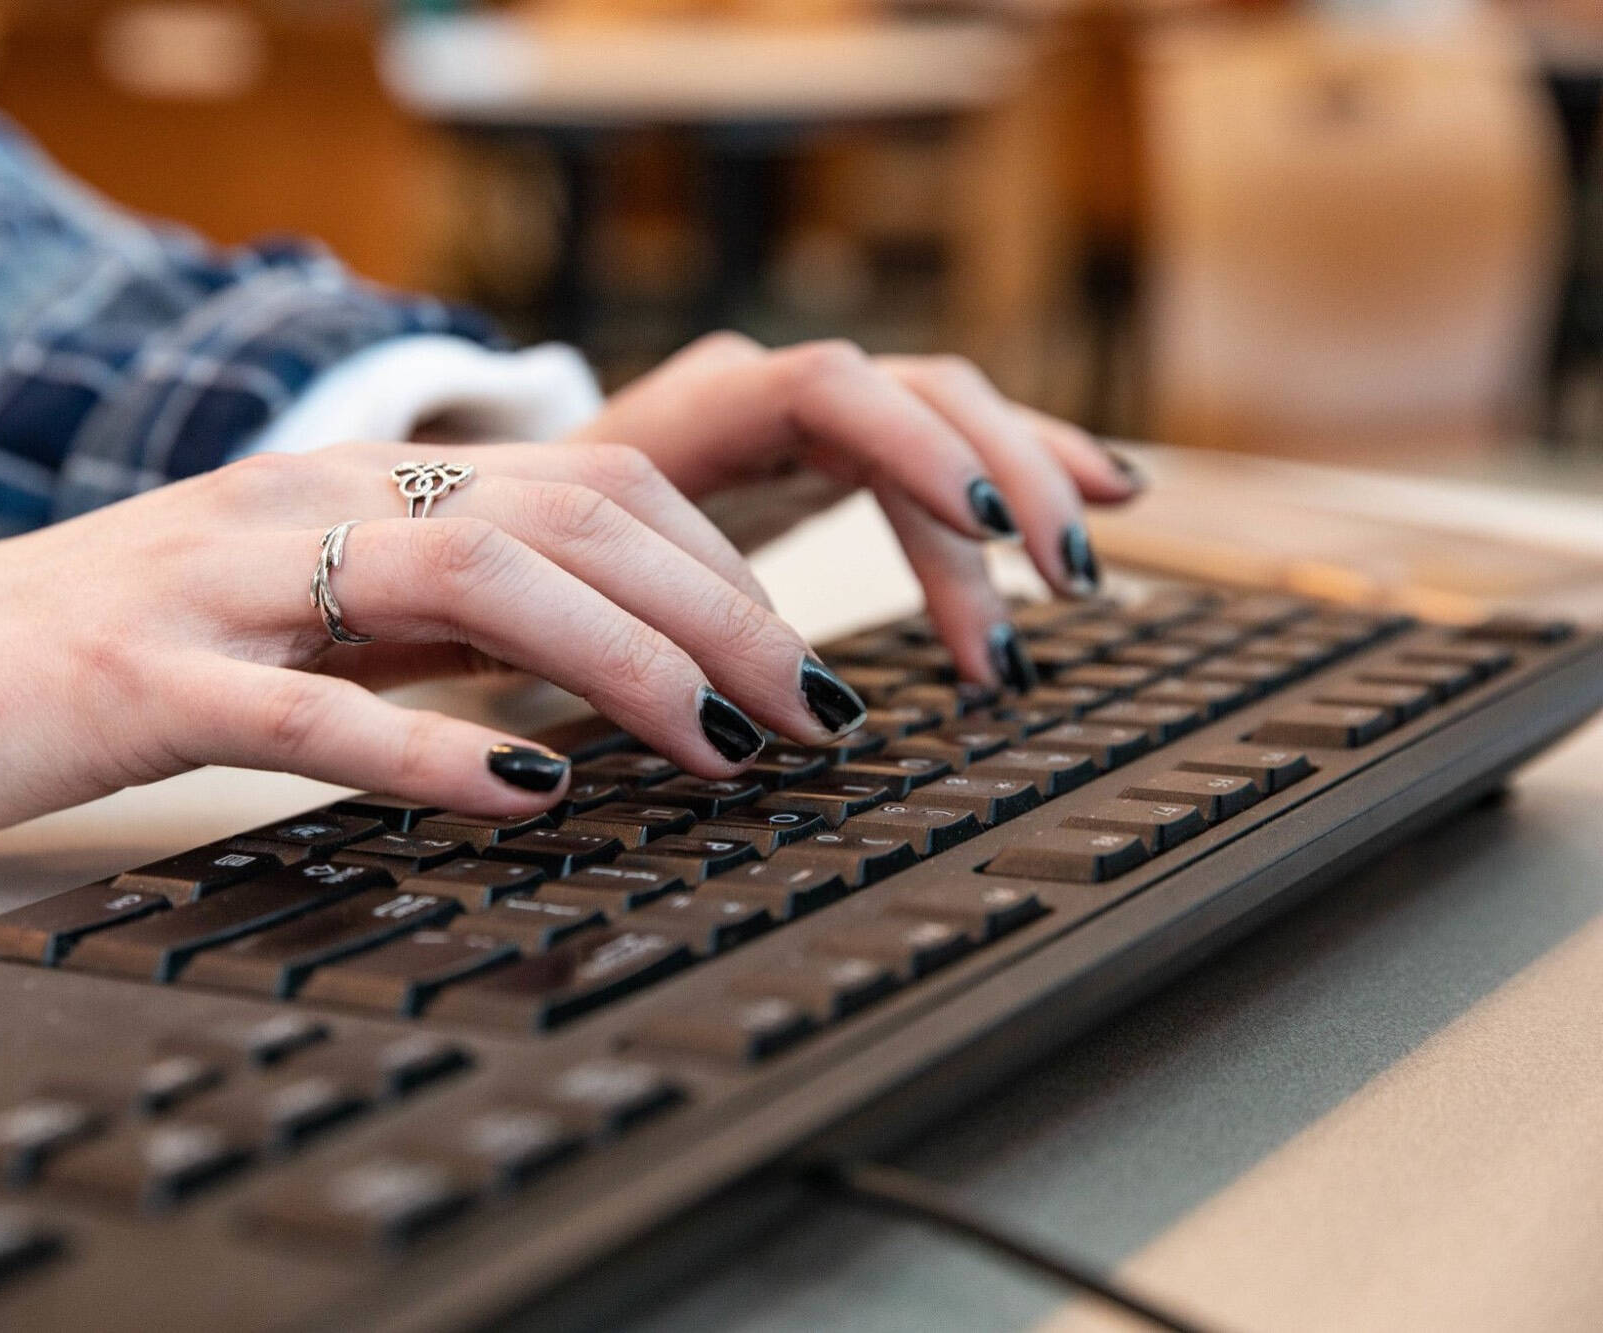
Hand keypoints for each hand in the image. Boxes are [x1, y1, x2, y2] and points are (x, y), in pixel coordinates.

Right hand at [0, 442, 869, 843]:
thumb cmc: (113, 650)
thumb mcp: (303, 615)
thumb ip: (432, 627)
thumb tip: (592, 682)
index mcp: (360, 485)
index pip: (592, 484)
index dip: (721, 570)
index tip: (795, 665)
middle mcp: (313, 503)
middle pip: (570, 518)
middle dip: (723, 614)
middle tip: (816, 715)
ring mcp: (228, 583)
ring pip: (473, 579)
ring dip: (627, 663)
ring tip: (727, 745)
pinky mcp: (146, 679)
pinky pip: (315, 706)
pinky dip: (439, 745)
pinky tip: (532, 791)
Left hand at [566, 334, 1141, 686]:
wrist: (502, 524)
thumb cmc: (528, 572)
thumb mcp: (557, 595)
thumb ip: (629, 631)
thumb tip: (726, 722)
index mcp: (687, 414)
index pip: (828, 390)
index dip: (917, 451)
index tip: (990, 532)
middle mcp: (760, 392)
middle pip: (916, 395)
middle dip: (1001, 486)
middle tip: (1057, 587)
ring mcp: (803, 416)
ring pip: (947, 415)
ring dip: (1026, 490)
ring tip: (1079, 578)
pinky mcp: (829, 451)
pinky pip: (944, 444)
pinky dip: (1020, 473)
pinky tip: (1103, 497)